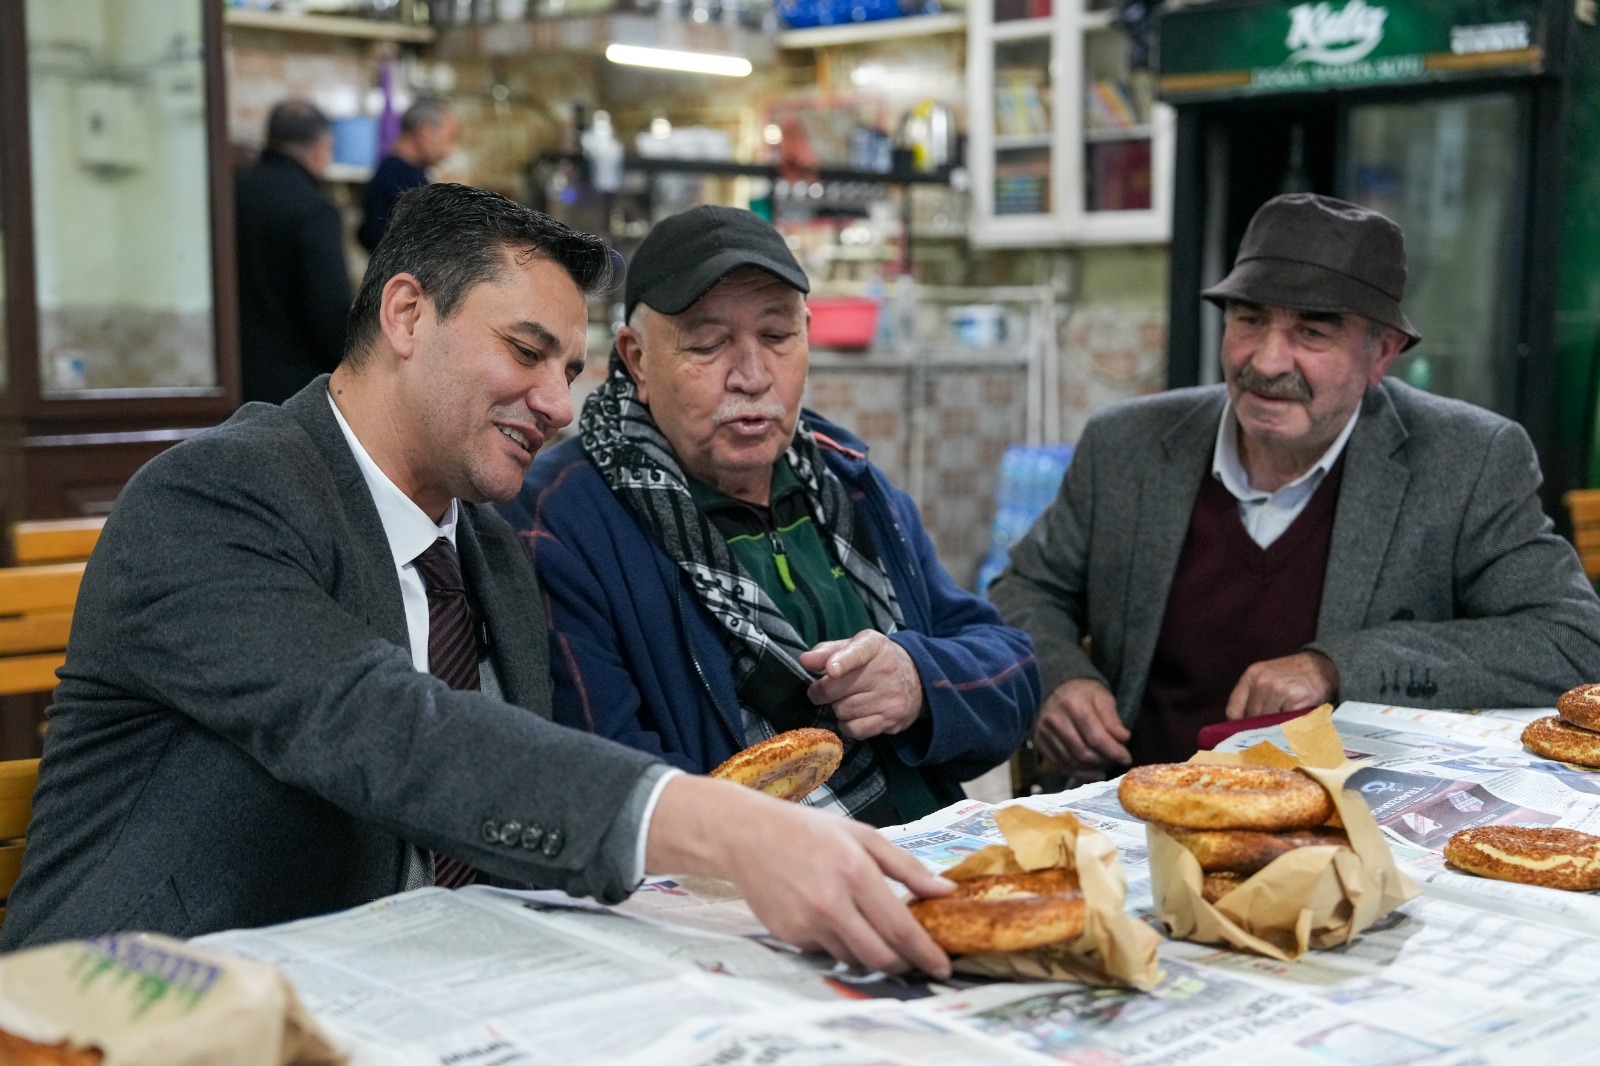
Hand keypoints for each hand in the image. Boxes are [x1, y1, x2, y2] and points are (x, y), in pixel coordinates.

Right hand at [646, 774, 953, 976]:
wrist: (746, 835)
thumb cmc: (809, 831)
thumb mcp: (863, 835)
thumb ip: (906, 866)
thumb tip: (945, 891)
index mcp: (855, 873)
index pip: (899, 928)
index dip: (925, 953)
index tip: (943, 966)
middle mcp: (831, 904)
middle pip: (879, 956)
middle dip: (902, 964)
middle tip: (913, 960)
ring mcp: (806, 924)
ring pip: (853, 958)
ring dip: (870, 954)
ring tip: (871, 931)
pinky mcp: (788, 936)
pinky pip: (825, 952)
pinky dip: (839, 944)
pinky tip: (834, 920)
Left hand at [799, 631, 923, 740]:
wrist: (919, 679)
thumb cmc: (877, 661)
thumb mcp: (856, 646)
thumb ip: (828, 651)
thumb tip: (805, 661)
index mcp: (874, 646)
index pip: (857, 652)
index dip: (842, 661)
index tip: (831, 670)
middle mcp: (885, 671)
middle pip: (836, 689)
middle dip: (821, 692)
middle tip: (823, 691)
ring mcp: (890, 698)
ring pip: (842, 711)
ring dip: (836, 708)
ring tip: (846, 700)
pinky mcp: (891, 720)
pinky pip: (854, 729)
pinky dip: (847, 725)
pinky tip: (854, 715)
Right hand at [1032, 678, 1128, 778]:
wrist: (1057, 690)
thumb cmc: (1084, 693)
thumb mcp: (1103, 697)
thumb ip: (1112, 719)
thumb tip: (1123, 739)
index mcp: (1072, 704)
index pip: (1096, 737)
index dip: (1113, 751)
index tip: (1126, 758)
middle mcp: (1054, 720)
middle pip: (1083, 752)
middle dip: (1104, 761)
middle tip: (1115, 761)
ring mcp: (1044, 733)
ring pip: (1072, 762)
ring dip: (1092, 769)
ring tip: (1104, 765)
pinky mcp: (1040, 743)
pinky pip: (1060, 766)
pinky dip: (1078, 773)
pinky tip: (1091, 772)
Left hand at [1224, 651, 1338, 720]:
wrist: (1322, 666)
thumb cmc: (1292, 675)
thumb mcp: (1266, 677)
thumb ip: (1252, 697)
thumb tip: (1240, 725)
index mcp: (1251, 676)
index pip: (1233, 710)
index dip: (1238, 724)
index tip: (1244, 732)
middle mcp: (1262, 682)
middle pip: (1251, 718)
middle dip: (1258, 727)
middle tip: (1268, 731)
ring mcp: (1278, 690)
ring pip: (1267, 722)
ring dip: (1274, 727)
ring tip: (1282, 725)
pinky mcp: (1295, 699)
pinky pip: (1284, 722)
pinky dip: (1288, 726)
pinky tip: (1293, 722)